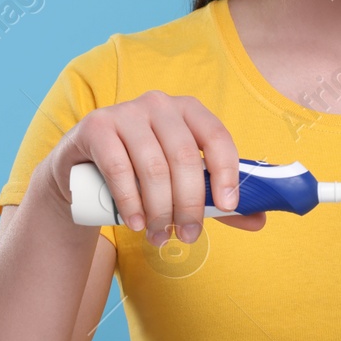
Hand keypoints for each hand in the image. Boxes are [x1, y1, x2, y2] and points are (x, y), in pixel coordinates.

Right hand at [43, 90, 267, 246]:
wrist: (82, 170)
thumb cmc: (141, 173)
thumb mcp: (180, 183)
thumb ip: (216, 199)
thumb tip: (259, 219)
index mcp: (188, 110)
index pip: (217, 136)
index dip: (227, 173)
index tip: (229, 207)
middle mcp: (159, 104)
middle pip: (184, 157)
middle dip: (189, 204)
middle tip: (187, 235)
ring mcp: (126, 111)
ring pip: (153, 167)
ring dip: (159, 209)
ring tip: (159, 235)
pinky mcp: (97, 126)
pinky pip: (119, 167)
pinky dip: (130, 201)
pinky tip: (135, 223)